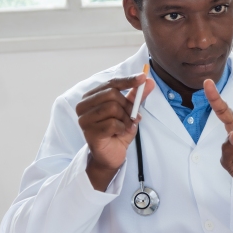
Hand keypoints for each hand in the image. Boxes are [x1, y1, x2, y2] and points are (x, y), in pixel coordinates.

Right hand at [76, 73, 154, 190]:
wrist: (112, 155)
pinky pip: (112, 123)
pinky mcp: (89, 132)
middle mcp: (84, 105)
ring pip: (112, 108)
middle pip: (112, 94)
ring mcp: (84, 119)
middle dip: (128, 105)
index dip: (128, 80)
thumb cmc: (117, 131)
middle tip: (133, 116)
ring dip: (125, 118)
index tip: (143, 78)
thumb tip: (149, 80)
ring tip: (125, 126)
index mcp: (91, 97)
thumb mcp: (129, 112)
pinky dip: (122, 128)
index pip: (111, 83)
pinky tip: (120, 133)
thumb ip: (137, 96)